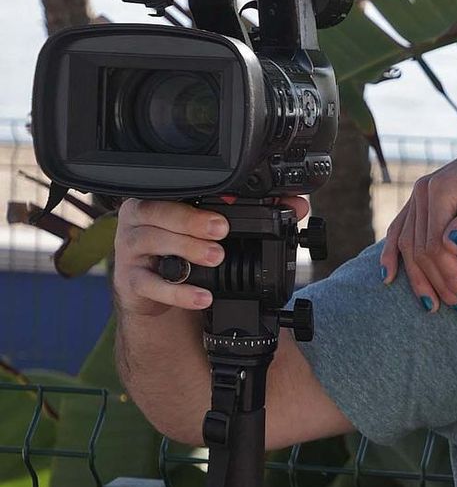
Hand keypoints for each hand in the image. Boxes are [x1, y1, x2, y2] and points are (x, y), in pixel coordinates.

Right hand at [113, 194, 310, 315]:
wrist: (156, 295)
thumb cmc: (187, 253)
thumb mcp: (216, 233)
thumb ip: (254, 216)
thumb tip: (297, 205)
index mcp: (159, 200)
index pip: (175, 190)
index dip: (200, 194)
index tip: (229, 203)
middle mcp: (139, 221)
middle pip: (157, 212)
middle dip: (190, 220)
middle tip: (221, 230)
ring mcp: (130, 251)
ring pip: (151, 242)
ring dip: (186, 249)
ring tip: (215, 257)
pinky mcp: (130, 282)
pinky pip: (150, 284)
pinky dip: (178, 292)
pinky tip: (202, 296)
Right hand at [378, 134, 456, 313]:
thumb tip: (450, 248)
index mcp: (439, 189)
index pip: (435, 244)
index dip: (449, 275)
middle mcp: (422, 192)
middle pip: (420, 248)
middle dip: (438, 282)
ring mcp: (418, 196)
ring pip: (408, 244)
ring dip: (417, 277)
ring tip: (430, 305)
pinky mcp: (422, 202)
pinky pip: (400, 230)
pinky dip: (393, 254)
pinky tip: (388, 276)